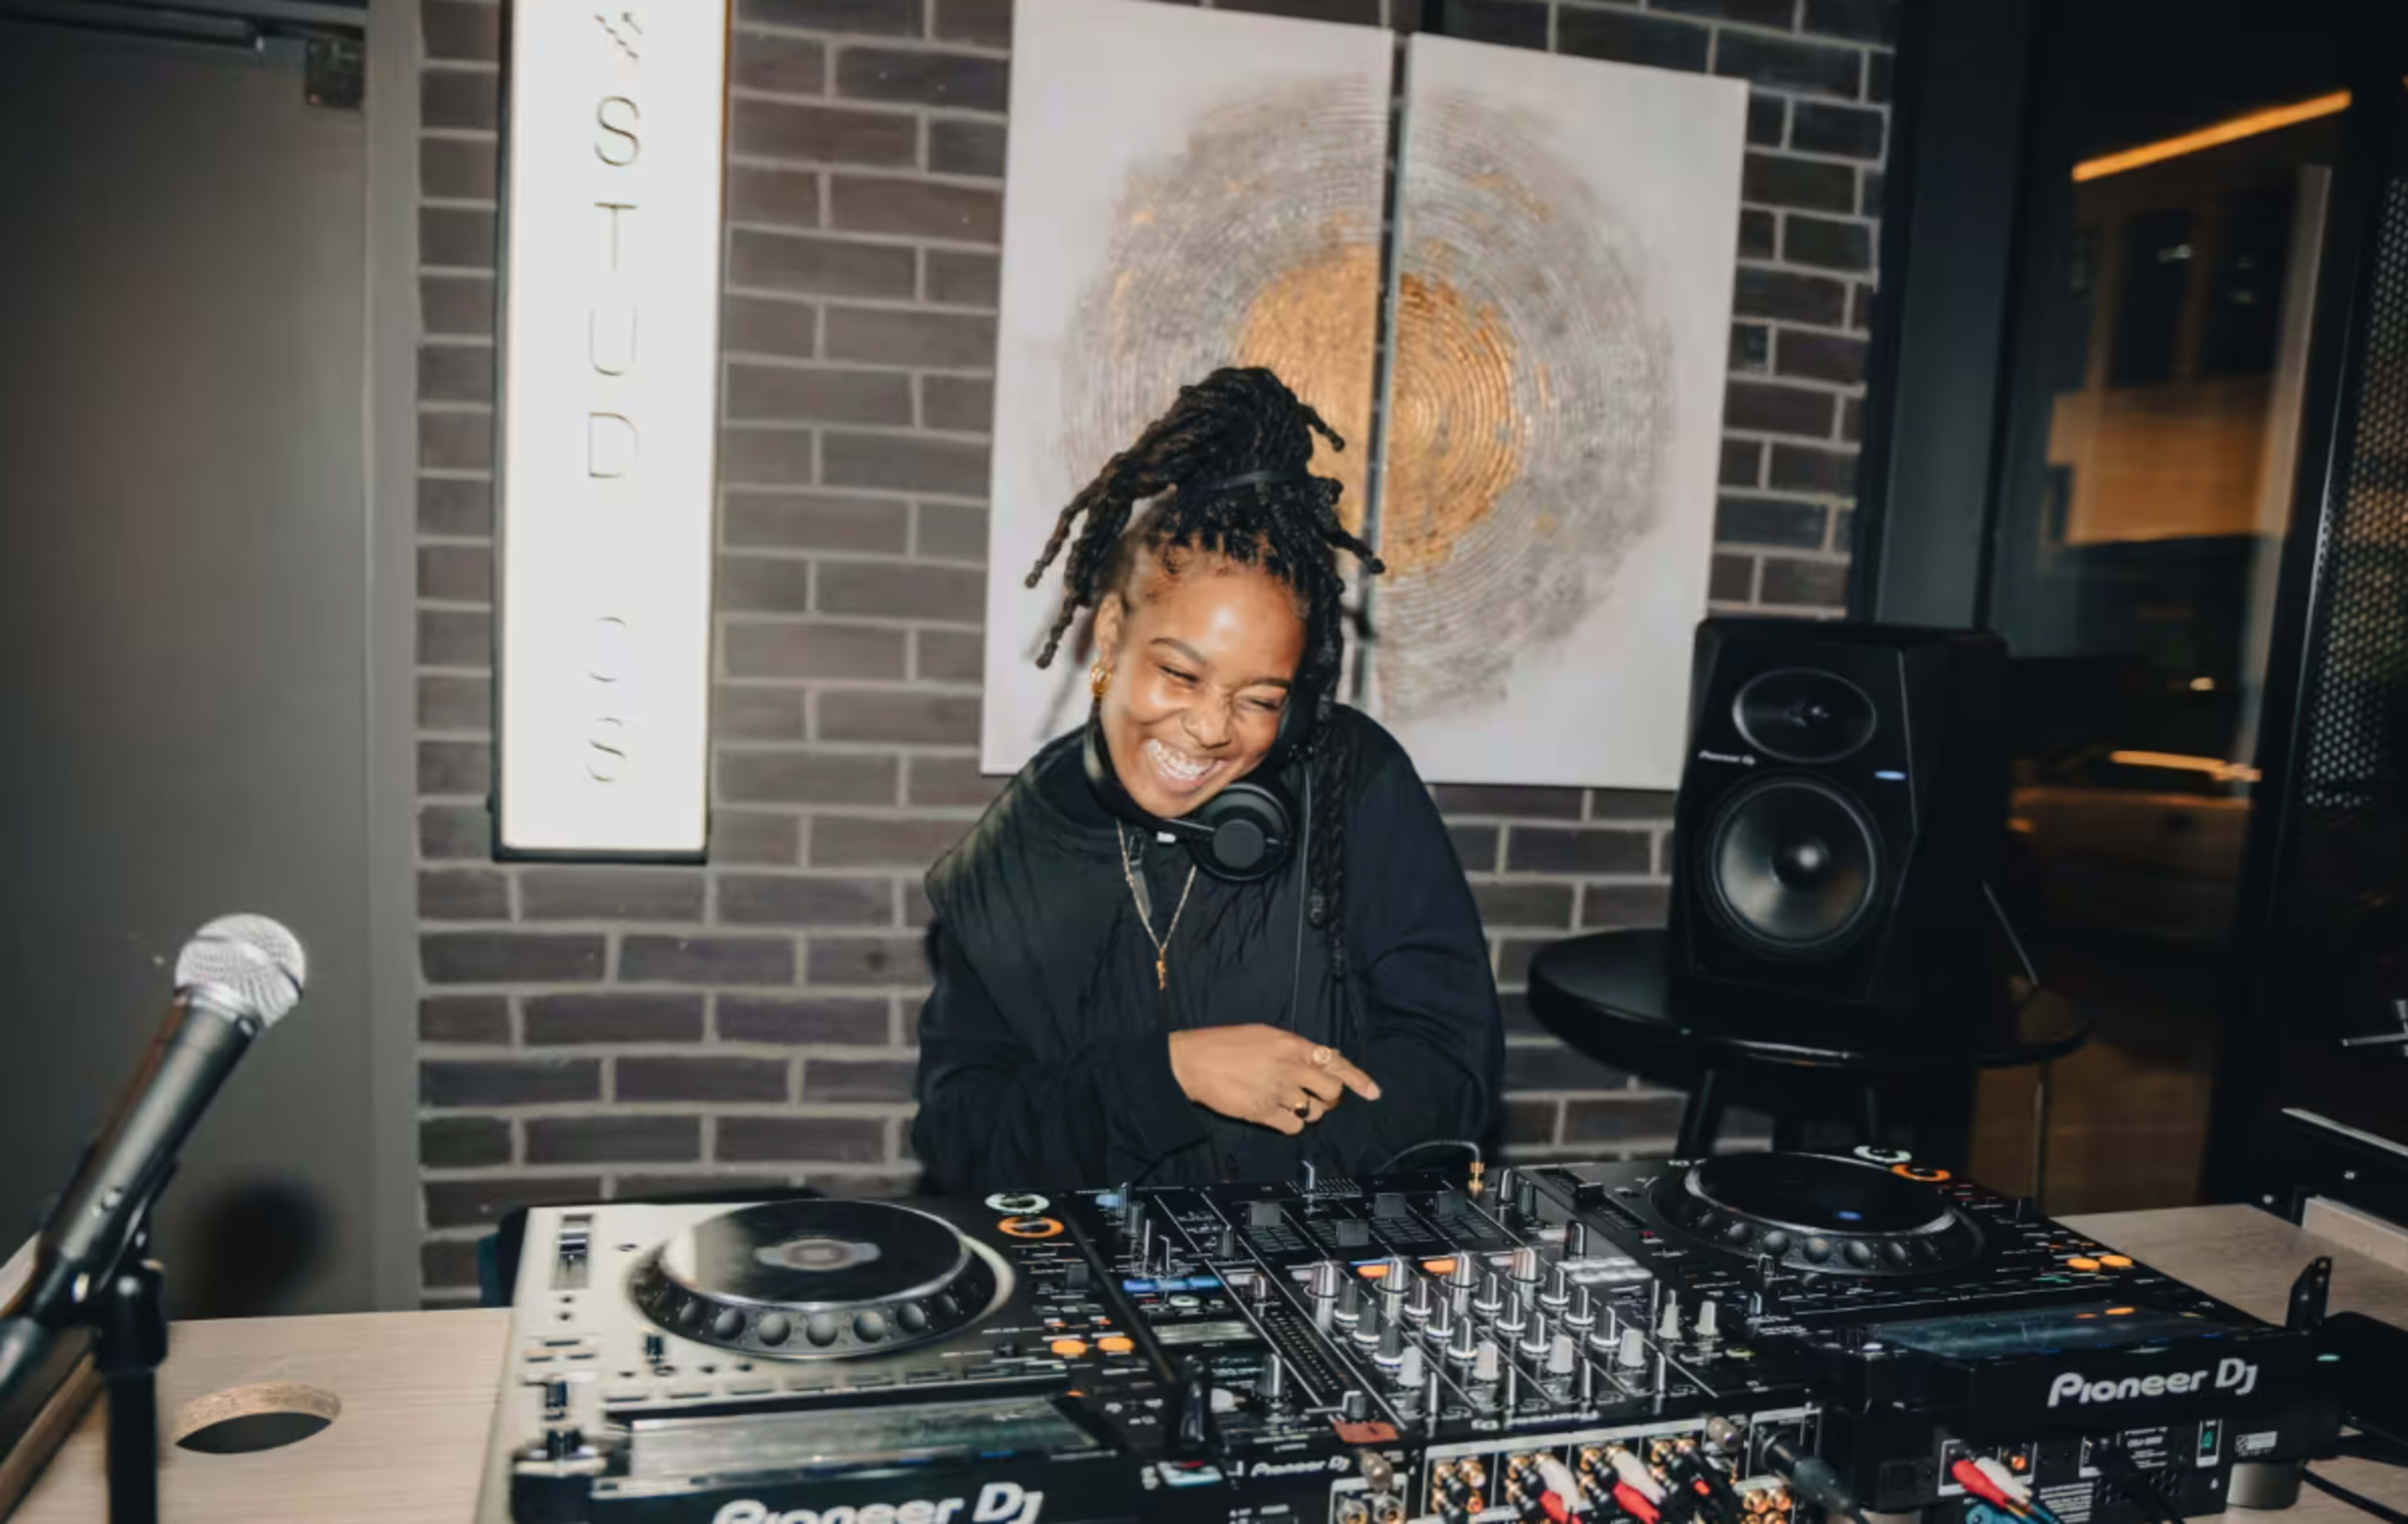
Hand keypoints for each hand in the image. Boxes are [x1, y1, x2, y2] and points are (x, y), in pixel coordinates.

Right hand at [1166, 1025, 1380, 1135]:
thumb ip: (1294, 1048)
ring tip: (1291, 1103)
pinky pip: (1295, 1127)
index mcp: (1293, 1044)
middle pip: (1332, 1092)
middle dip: (1329, 1097)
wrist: (1193, 1061)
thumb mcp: (1265, 1035)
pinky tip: (1279, 1115)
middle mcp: (1291, 1067)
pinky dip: (1292, 1124)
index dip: (1358, 1079)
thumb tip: (1320, 1058)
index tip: (1373, 1092)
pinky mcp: (1264, 1112)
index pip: (1336, 1062)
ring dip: (1309, 1111)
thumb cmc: (1225, 1044)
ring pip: (1315, 1112)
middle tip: (1316, 1096)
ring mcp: (1278, 1091)